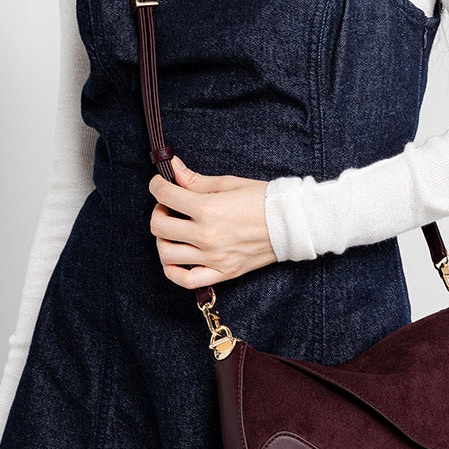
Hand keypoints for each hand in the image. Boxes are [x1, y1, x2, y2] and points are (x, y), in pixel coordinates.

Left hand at [147, 154, 277, 289]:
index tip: (160, 184)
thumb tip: (174, 168)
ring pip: (167, 254)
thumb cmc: (263, 200)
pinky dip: (173, 271)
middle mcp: (207, 235)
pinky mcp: (222, 272)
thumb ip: (196, 180)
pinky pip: (186, 280)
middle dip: (158, 212)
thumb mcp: (229, 183)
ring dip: (163, 240)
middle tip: (169, 207)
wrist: (291, 223)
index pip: (165, 196)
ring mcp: (213, 257)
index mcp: (208, 209)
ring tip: (173, 232)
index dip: (157, 185)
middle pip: (159, 226)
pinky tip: (175, 259)